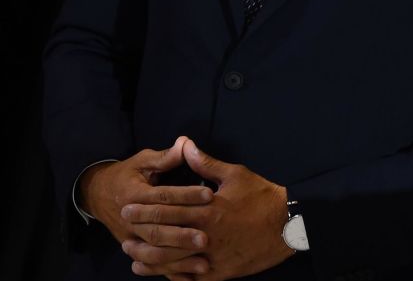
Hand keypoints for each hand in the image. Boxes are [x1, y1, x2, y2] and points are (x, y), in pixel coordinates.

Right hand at [78, 136, 212, 278]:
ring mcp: (129, 238)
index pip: (163, 196)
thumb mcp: (142, 161)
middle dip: (182, 235)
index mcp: (135, 195)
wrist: (96, 195)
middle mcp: (131, 219)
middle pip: (157, 230)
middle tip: (206, 238)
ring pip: (153, 252)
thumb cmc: (126, 175)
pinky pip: (150, 265)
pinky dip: (168, 272)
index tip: (210, 195)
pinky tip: (190, 276)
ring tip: (203, 261)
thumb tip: (186, 143)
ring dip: (177, 258)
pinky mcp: (132, 249)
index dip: (186, 195)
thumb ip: (165, 157)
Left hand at [120, 138, 293, 280]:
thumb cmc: (262, 196)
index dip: (144, 209)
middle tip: (123, 231)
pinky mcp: (221, 272)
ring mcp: (212, 256)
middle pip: (164, 236)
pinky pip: (191, 278)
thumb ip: (206, 164)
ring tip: (133, 259)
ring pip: (172, 262)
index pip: (167, 209)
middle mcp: (206, 234)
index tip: (127, 208)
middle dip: (140, 233)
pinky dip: (174, 277)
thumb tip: (186, 146)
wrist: (288, 224)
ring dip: (149, 261)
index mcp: (207, 209)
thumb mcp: (236, 174)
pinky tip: (162, 276)